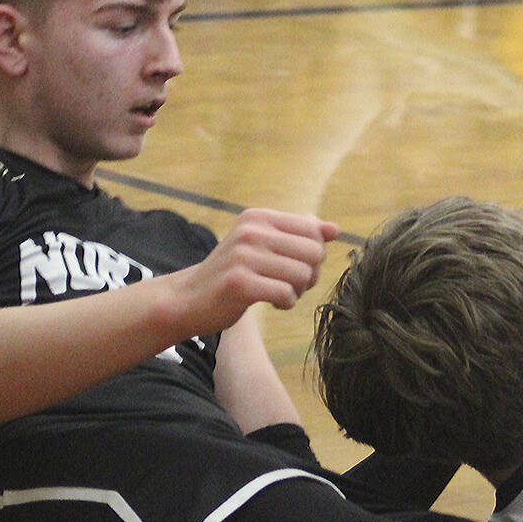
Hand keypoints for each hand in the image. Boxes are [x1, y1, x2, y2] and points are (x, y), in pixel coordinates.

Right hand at [178, 209, 335, 334]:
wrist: (188, 299)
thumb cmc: (235, 272)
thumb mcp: (263, 245)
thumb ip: (298, 234)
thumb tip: (335, 229)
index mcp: (258, 217)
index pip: (313, 229)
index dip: (316, 253)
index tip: (299, 265)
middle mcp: (251, 232)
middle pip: (314, 252)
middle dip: (311, 273)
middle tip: (294, 284)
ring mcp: (243, 256)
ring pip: (302, 274)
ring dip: (299, 291)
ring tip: (283, 294)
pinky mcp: (239, 283)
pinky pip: (286, 294)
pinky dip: (287, 303)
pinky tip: (274, 304)